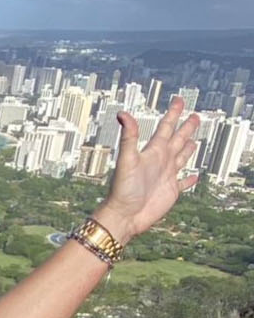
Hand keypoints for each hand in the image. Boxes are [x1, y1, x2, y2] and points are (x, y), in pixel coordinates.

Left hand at [96, 97, 200, 244]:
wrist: (124, 216)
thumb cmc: (123, 189)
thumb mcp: (127, 160)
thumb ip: (129, 137)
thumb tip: (122, 113)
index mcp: (152, 152)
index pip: (165, 128)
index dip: (173, 114)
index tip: (180, 100)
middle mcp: (160, 162)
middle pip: (177, 140)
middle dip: (186, 128)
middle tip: (195, 115)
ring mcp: (166, 176)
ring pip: (181, 158)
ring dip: (188, 149)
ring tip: (194, 140)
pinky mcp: (171, 192)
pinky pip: (183, 184)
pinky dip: (190, 180)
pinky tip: (195, 176)